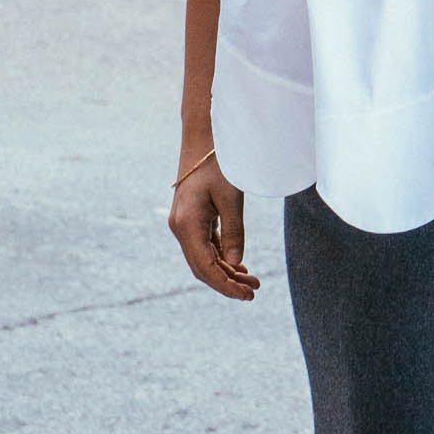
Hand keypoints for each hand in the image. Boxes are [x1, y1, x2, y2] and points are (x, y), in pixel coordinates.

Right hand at [170, 153, 258, 300]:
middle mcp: (180, 227)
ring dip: (226, 272)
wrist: (203, 138)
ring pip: (203, 258)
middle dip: (227, 283)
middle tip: (253, 292)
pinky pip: (205, 246)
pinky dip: (221, 258)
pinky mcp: (191, 219)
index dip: (225, 285)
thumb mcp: (232, 198)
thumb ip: (234, 233)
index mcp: (187, 225)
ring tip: (252, 281)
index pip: (205, 267)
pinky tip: (239, 266)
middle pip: (202, 268)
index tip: (247, 296)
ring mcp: (183, 224)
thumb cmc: (220, 163)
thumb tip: (235, 265)